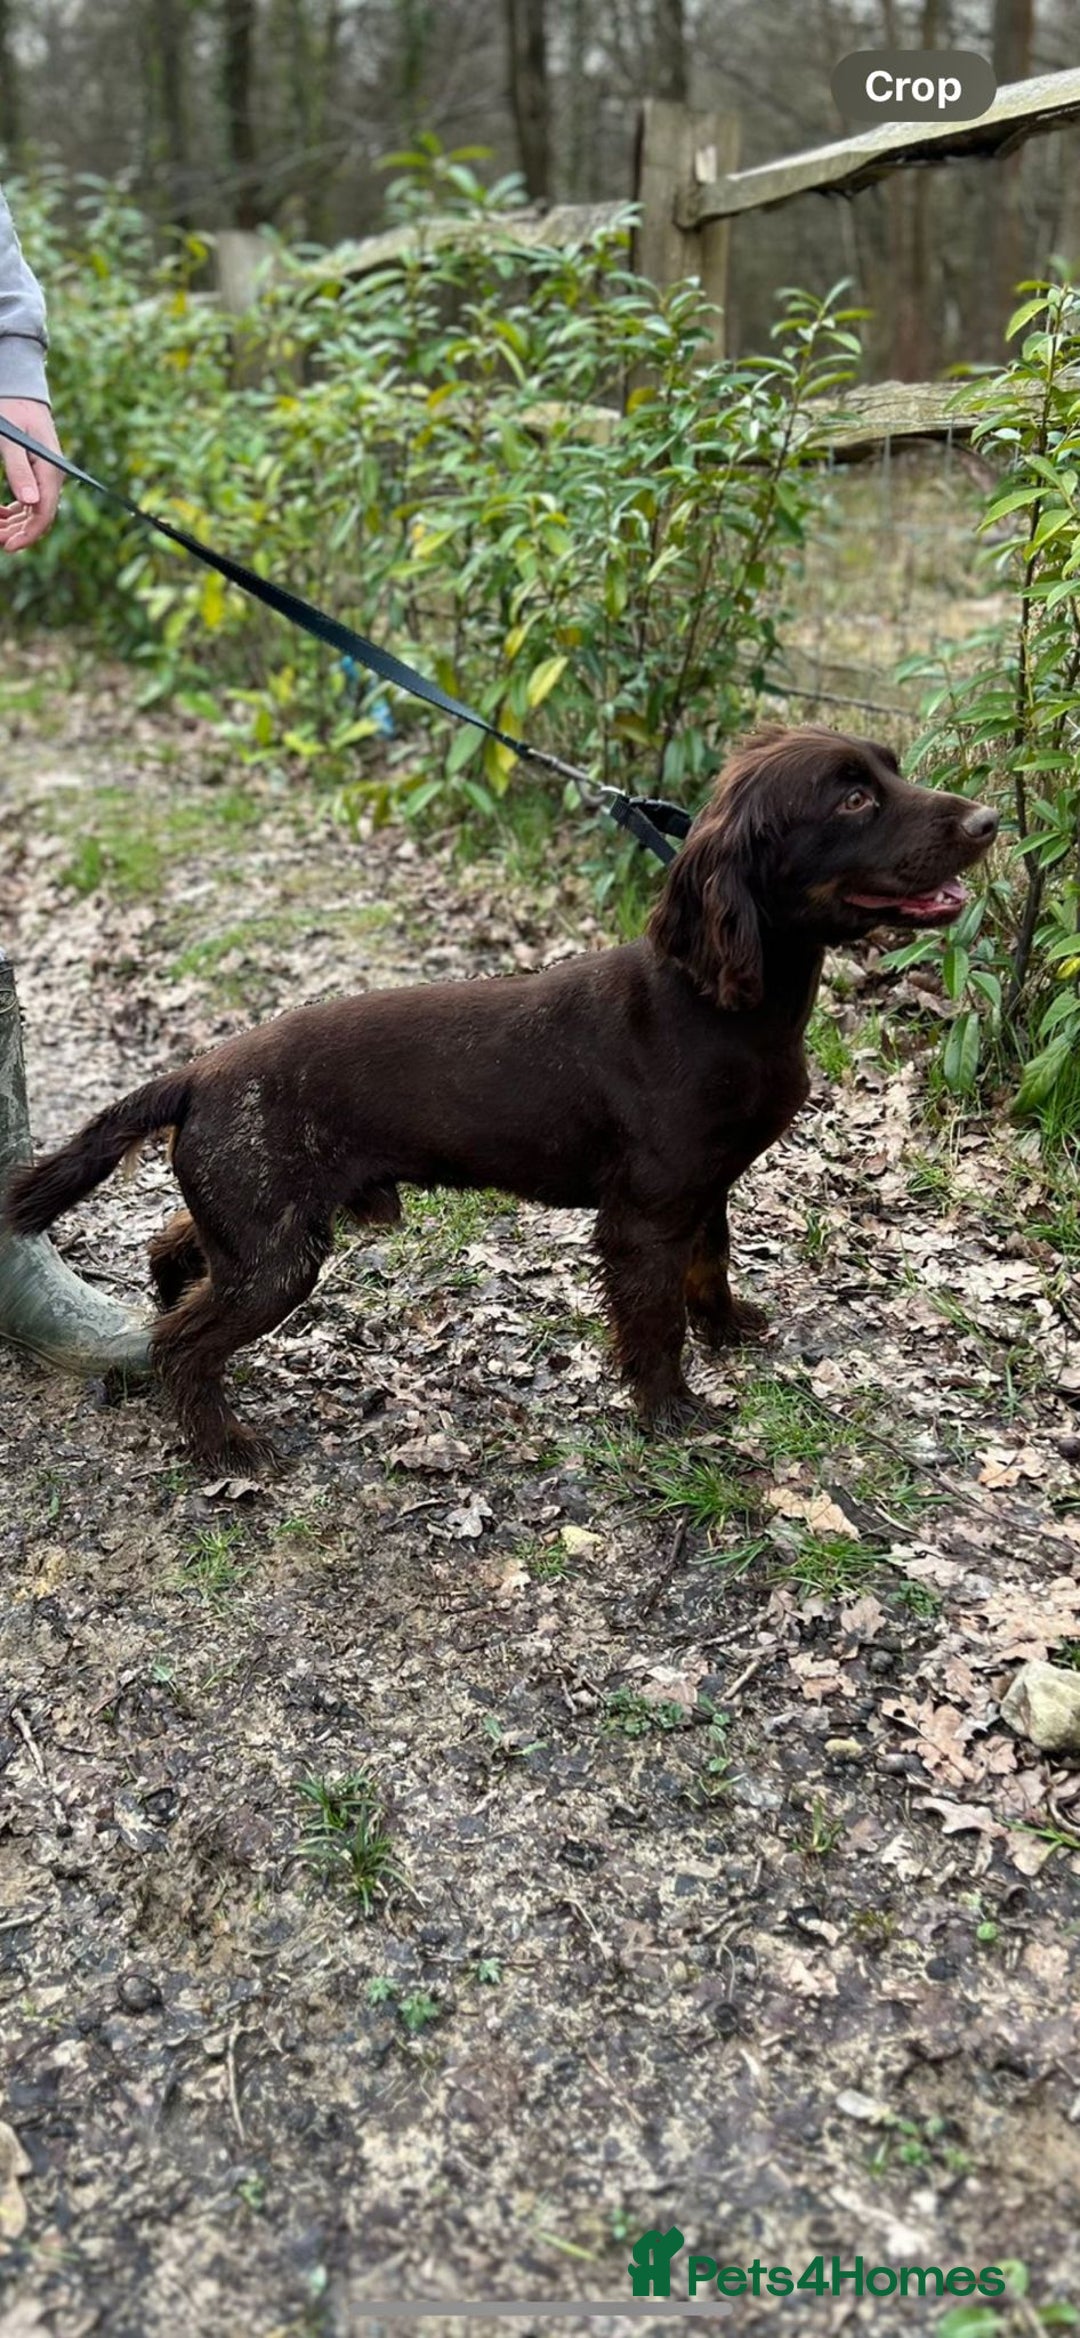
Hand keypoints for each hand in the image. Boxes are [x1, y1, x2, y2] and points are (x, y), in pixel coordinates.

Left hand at [0, 398, 63, 551]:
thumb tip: (30, 502)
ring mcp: (46, 477)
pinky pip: (29, 502)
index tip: (9, 546)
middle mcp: (52, 478)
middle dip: (18, 533)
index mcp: (50, 470)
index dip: (28, 534)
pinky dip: (15, 513)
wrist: (19, 393)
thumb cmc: (11, 412)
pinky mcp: (38, 475)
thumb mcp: (9, 439)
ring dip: (15, 525)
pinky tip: (1, 516)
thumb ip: (18, 469)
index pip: (44, 513)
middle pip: (39, 517)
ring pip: (34, 512)